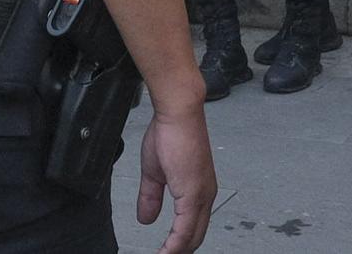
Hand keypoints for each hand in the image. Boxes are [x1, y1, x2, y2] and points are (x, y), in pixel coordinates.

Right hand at [136, 103, 214, 253]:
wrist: (178, 112)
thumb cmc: (171, 132)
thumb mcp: (155, 172)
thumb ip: (151, 197)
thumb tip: (146, 218)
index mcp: (198, 191)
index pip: (191, 229)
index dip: (177, 246)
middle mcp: (205, 195)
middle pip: (194, 238)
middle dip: (178, 252)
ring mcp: (201, 195)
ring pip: (191, 238)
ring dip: (175, 252)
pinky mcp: (193, 194)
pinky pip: (185, 230)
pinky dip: (173, 247)